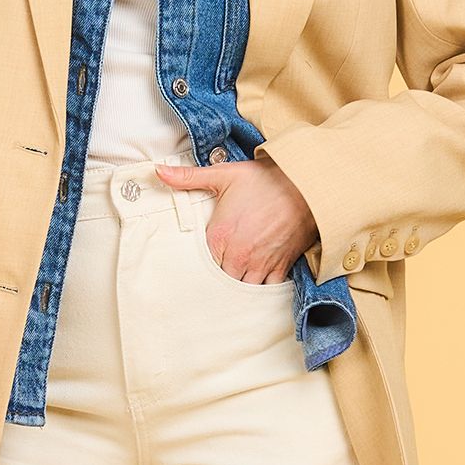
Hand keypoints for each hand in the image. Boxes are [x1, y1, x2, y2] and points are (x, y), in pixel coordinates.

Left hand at [154, 156, 317, 283]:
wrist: (305, 184)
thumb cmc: (265, 180)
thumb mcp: (224, 175)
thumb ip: (188, 177)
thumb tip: (158, 171)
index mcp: (219, 236)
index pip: (199, 267)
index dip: (197, 270)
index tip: (196, 271)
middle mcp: (238, 255)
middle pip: (219, 283)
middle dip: (215, 283)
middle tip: (210, 285)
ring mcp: (260, 264)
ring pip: (241, 292)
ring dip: (235, 291)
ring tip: (229, 290)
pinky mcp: (280, 267)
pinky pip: (266, 291)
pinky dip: (259, 292)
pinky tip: (253, 290)